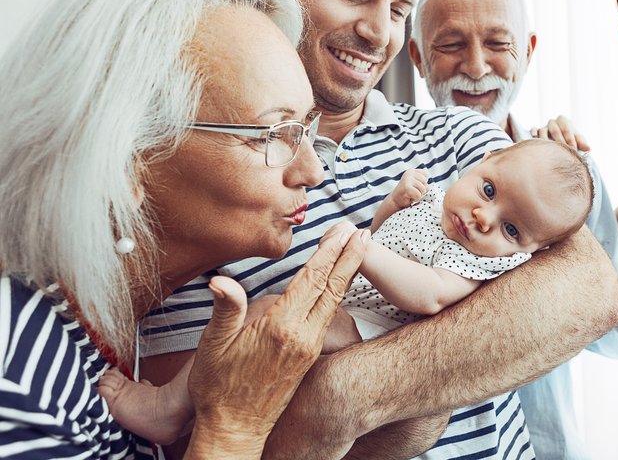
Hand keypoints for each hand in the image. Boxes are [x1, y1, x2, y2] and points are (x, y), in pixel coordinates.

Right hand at [185, 227, 368, 456]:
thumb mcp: (213, 345)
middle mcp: (302, 336)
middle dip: (348, 256)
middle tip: (361, 231)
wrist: (235, 429)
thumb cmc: (218, 388)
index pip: (311, 280)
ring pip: (334, 301)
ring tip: (358, 249)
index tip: (342, 231)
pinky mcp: (310, 356)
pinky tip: (340, 283)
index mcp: (281, 328)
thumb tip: (220, 280)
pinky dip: (337, 293)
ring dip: (348, 272)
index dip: (328, 253)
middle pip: (332, 287)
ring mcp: (310, 347)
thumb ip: (225, 309)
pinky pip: (329, 316)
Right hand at [389, 168, 428, 208]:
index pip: (426, 174)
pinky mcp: (406, 187)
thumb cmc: (408, 194)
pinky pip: (419, 194)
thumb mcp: (417, 184)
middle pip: (425, 181)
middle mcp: (409, 173)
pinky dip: (416, 198)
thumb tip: (427, 187)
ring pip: (423, 188)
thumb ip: (424, 182)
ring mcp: (407, 179)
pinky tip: (410, 198)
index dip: (423, 183)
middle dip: (422, 189)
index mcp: (412, 171)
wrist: (395, 201)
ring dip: (419, 194)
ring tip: (411, 194)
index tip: (415, 186)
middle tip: (413, 191)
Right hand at [530, 115, 590, 150]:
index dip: (571, 140)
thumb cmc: (571, 140)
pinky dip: (533, 134)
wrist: (561, 140)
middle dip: (560, 141)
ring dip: (546, 140)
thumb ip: (583, 143)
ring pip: (542, 131)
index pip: (567, 129)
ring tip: (549, 150)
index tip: (574, 150)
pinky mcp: (535, 131)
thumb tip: (589, 149)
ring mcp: (543, 126)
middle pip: (555, 129)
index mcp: (563, 120)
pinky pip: (533, 131)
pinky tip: (536, 142)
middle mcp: (552, 122)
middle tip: (564, 152)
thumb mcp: (578, 140)